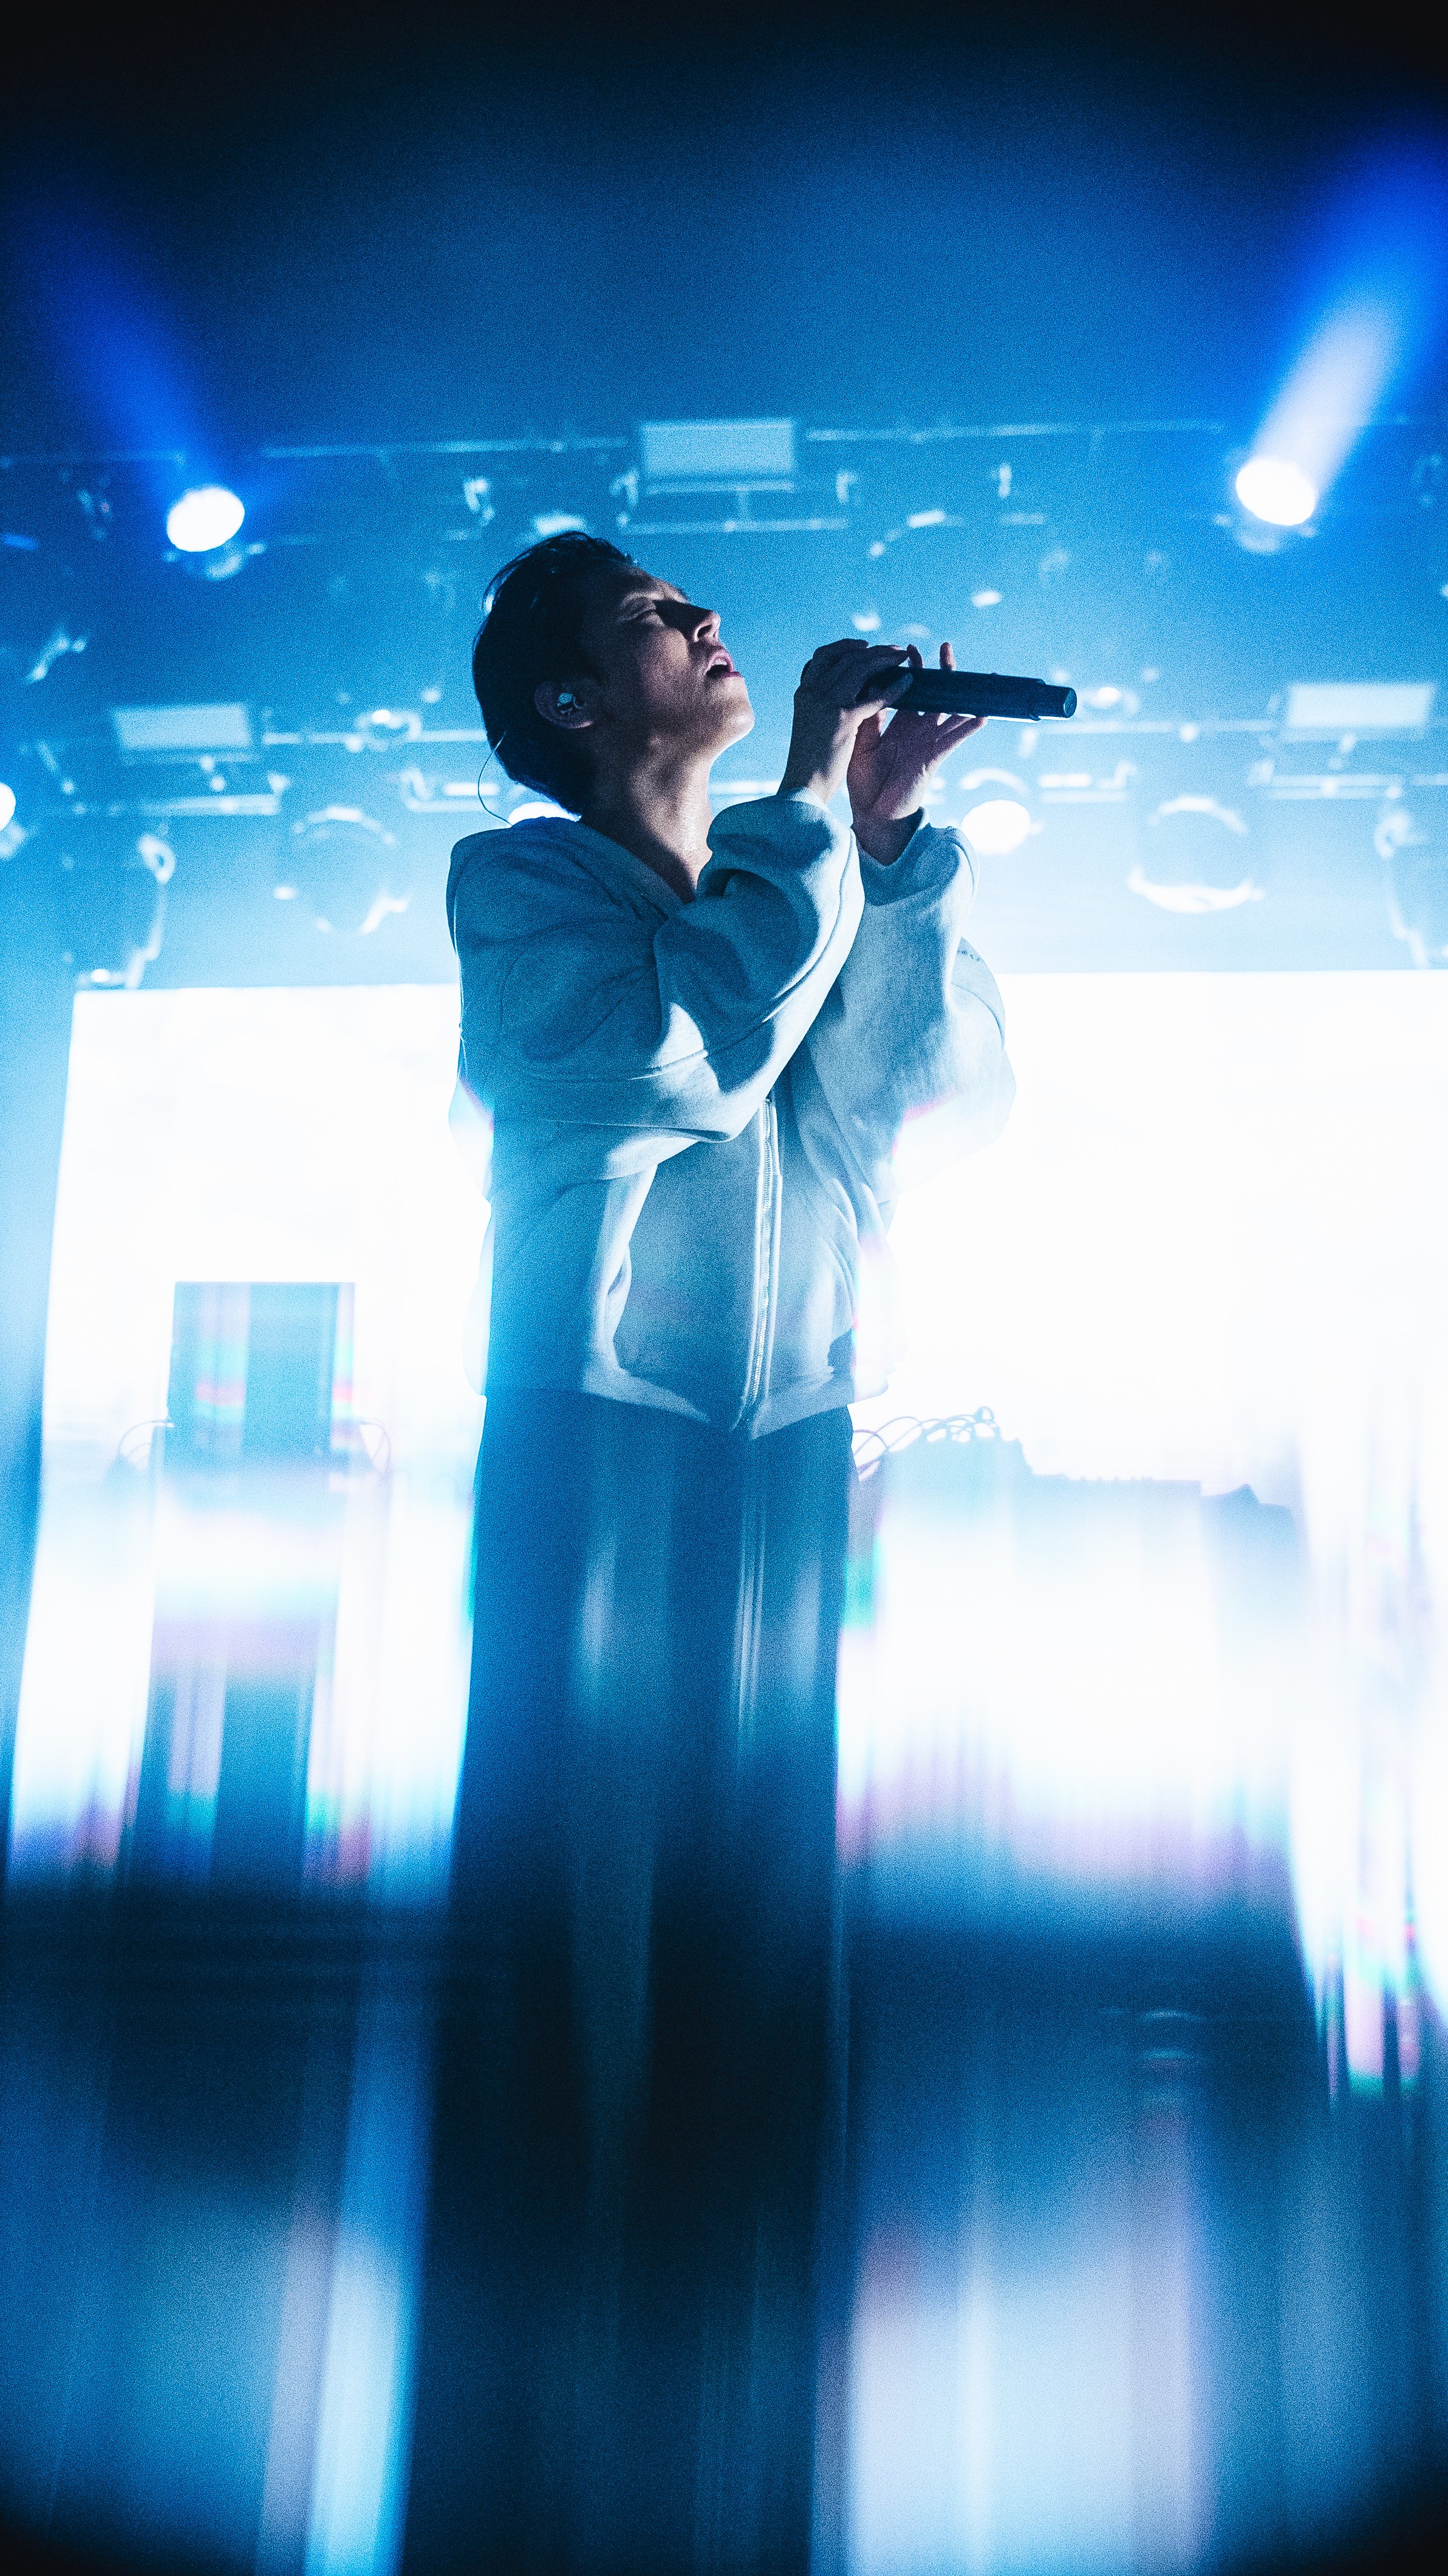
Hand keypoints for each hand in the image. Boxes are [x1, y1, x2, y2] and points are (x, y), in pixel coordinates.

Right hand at [777, 639, 913, 812]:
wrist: (803, 787)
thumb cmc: (809, 762)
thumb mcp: (813, 725)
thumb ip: (825, 705)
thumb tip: (847, 693)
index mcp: (804, 692)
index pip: (824, 655)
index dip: (846, 646)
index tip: (866, 646)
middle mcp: (812, 692)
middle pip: (846, 658)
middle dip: (874, 651)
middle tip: (896, 651)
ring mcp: (826, 704)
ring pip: (860, 669)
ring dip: (885, 660)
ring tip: (904, 659)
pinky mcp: (842, 720)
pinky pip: (874, 697)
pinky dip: (893, 688)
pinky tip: (908, 684)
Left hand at [847, 641, 985, 863]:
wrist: (870, 812)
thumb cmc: (864, 780)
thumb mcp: (862, 742)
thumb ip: (868, 716)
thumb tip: (867, 686)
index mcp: (900, 723)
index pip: (910, 689)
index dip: (912, 669)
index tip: (908, 648)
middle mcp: (918, 729)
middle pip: (936, 694)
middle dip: (942, 671)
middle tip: (944, 646)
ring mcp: (928, 743)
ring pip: (951, 713)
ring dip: (963, 694)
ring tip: (979, 676)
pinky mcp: (933, 759)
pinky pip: (954, 741)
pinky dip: (967, 728)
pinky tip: (981, 715)